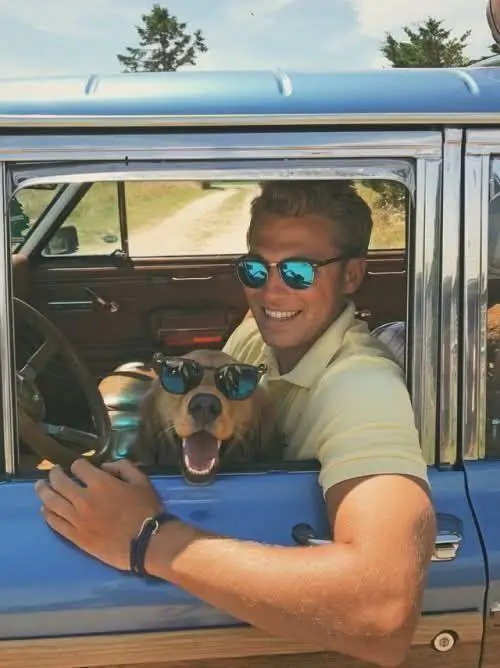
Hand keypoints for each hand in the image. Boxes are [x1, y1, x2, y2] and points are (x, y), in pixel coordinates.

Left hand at [35, 458, 163, 570]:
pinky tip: (44, 509)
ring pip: (51, 502)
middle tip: (54, 472)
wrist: (147, 542)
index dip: (78, 464)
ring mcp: (77, 519)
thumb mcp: (141, 480)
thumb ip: (123, 467)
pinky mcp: (75, 536)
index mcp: (100, 483)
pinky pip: (55, 523)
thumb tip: (105, 466)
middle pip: (59, 482)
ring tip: (41, 486)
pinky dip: (47, 514)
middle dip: (55, 474)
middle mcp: (83, 499)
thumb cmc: (147, 510)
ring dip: (44, 491)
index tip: (80, 467)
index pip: (78, 467)